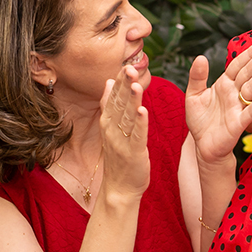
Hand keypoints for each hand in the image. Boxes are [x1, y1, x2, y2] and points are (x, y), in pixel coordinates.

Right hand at [100, 65, 150, 198]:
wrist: (119, 188)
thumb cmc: (119, 157)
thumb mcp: (111, 129)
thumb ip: (110, 106)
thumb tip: (110, 82)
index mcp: (108, 122)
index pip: (113, 97)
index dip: (119, 81)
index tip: (125, 63)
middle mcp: (112, 130)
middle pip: (119, 104)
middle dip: (124, 85)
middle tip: (129, 67)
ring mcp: (121, 142)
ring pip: (127, 118)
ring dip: (131, 100)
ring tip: (135, 84)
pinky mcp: (133, 153)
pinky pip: (137, 136)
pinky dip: (140, 123)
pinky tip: (143, 111)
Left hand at [185, 41, 251, 162]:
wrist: (204, 146)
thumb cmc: (200, 121)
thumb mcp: (193, 95)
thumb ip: (197, 77)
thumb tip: (200, 57)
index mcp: (224, 84)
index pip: (238, 65)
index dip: (248, 54)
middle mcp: (233, 94)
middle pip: (247, 74)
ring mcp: (237, 108)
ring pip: (251, 89)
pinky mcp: (238, 123)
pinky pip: (250, 112)